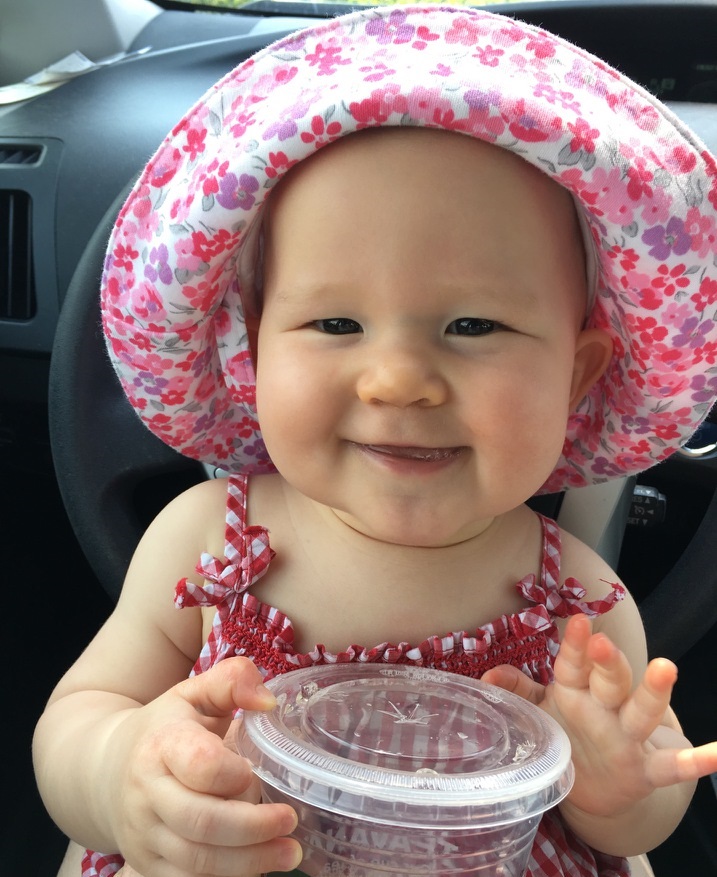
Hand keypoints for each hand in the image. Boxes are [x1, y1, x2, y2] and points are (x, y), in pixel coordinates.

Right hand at [102, 657, 301, 876]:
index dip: (234, 774)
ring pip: (196, 862)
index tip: (258, 773)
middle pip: (201, 822)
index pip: (201, 765)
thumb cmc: (166, 728)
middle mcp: (146, 794)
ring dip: (248, 862)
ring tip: (288, 853)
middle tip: (291, 823)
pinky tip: (256, 867)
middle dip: (254, 829)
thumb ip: (233, 680)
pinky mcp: (145, 866)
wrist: (105, 771)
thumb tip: (268, 701)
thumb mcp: (194, 692)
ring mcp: (143, 835)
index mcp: (161, 745)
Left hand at [482, 614, 716, 818]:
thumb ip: (518, 692)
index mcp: (576, 692)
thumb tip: (485, 677)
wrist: (597, 788)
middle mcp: (605, 709)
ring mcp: (629, 738)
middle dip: (608, 663)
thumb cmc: (568, 732)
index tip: (579, 622)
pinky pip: (673, 766)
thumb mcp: (542, 711)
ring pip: (641, 712)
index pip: (574, 665)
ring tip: (666, 667)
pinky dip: (697, 761)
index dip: (575, 645)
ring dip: (652, 692)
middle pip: (610, 681)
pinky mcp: (647, 771)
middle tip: (606, 642)